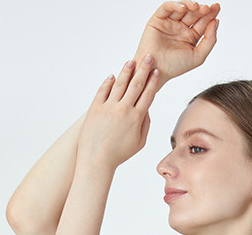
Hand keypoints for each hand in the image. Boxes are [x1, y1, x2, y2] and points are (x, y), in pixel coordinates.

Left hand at [77, 56, 159, 170]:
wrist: (96, 160)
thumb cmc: (118, 154)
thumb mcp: (138, 143)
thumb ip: (145, 125)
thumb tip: (146, 109)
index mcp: (136, 118)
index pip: (147, 95)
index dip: (153, 82)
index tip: (156, 72)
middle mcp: (123, 109)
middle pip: (136, 84)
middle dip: (144, 69)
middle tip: (148, 57)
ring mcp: (108, 107)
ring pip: (120, 84)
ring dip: (127, 71)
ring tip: (131, 62)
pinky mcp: (95, 108)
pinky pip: (103, 91)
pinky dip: (108, 82)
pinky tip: (112, 76)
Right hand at [133, 1, 219, 86]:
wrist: (156, 71)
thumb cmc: (175, 67)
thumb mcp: (198, 56)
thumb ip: (209, 40)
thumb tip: (216, 22)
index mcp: (190, 37)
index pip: (202, 22)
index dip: (210, 14)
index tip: (216, 8)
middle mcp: (180, 28)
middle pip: (194, 14)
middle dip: (202, 9)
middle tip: (208, 8)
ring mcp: (170, 23)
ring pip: (182, 8)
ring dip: (190, 5)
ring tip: (197, 7)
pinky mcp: (158, 19)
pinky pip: (167, 8)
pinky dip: (175, 5)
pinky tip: (183, 8)